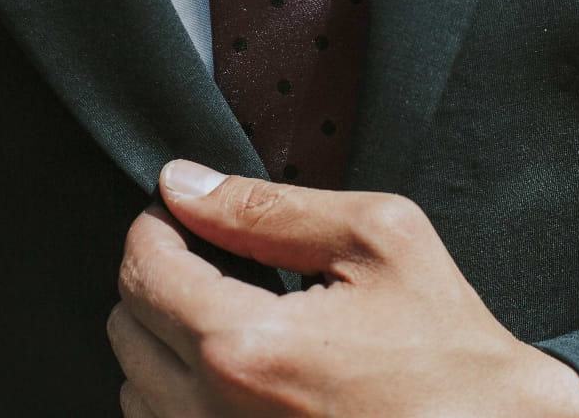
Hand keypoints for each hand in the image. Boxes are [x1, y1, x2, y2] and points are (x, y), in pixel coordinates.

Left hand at [108, 160, 578, 417]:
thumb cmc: (451, 352)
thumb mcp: (378, 242)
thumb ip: (268, 208)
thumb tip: (183, 183)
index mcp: (247, 348)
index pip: (142, 271)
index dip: (154, 226)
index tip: (179, 215)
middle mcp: (216, 416)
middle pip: (126, 329)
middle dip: (157, 279)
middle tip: (209, 259)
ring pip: (136, 388)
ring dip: (164, 341)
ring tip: (230, 318)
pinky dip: (182, 395)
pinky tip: (240, 373)